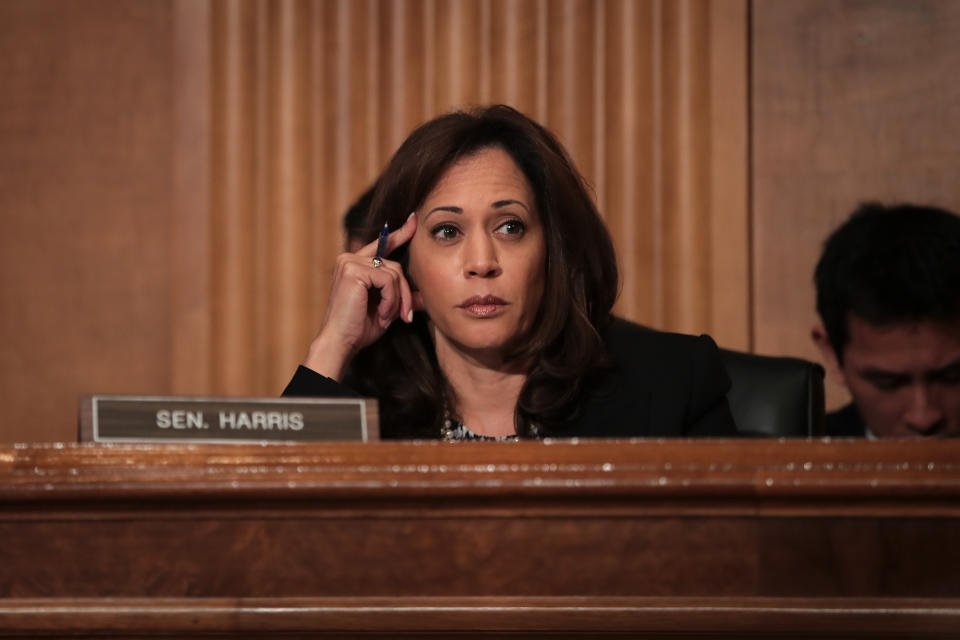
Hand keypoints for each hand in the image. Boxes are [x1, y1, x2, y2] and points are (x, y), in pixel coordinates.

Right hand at [303, 212, 417, 380]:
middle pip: (395, 266)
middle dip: (404, 292)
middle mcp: (350, 259)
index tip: (414, 220)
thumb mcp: (387, 309)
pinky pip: (388, 280)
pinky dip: (391, 299)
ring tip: (389, 317)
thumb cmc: (359, 328)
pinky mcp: (353, 270)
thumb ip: (402, 298)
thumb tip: (425, 297)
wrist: (341, 343)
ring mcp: (350, 262)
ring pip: (394, 273)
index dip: (400, 233)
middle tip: (404, 316)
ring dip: (397, 299)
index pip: (382, 245)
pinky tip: (382, 313)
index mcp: (355, 264)